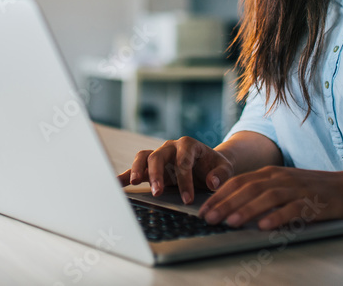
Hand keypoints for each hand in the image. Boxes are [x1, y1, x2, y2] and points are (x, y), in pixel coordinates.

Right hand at [117, 136, 235, 203]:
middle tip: (158, 192)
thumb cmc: (215, 166)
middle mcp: (170, 147)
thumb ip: (221, 174)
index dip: (185, 179)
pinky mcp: (151, 166)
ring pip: (143, 157)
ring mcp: (159, 155)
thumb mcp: (225, 168)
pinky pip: (136, 167)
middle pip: (158, 155)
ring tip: (136, 184)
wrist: (209, 165)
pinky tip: (117, 184)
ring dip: (138, 170)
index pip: (183, 160)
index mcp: (188, 145)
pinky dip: (126, 175)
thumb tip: (212, 182)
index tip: (188, 198)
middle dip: (157, 174)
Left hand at [196, 166, 342, 229]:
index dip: (219, 195)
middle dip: (226, 203)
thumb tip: (232, 207)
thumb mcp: (282, 185)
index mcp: (270, 173)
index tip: (203, 209)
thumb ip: (260, 192)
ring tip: (230, 222)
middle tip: (208, 218)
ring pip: (266, 197)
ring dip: (247, 210)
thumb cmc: (311, 189)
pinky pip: (292, 210)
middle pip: (248, 189)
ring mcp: (296, 189)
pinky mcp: (311, 202)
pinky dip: (277, 217)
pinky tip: (265, 226)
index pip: (238, 182)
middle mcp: (280, 178)